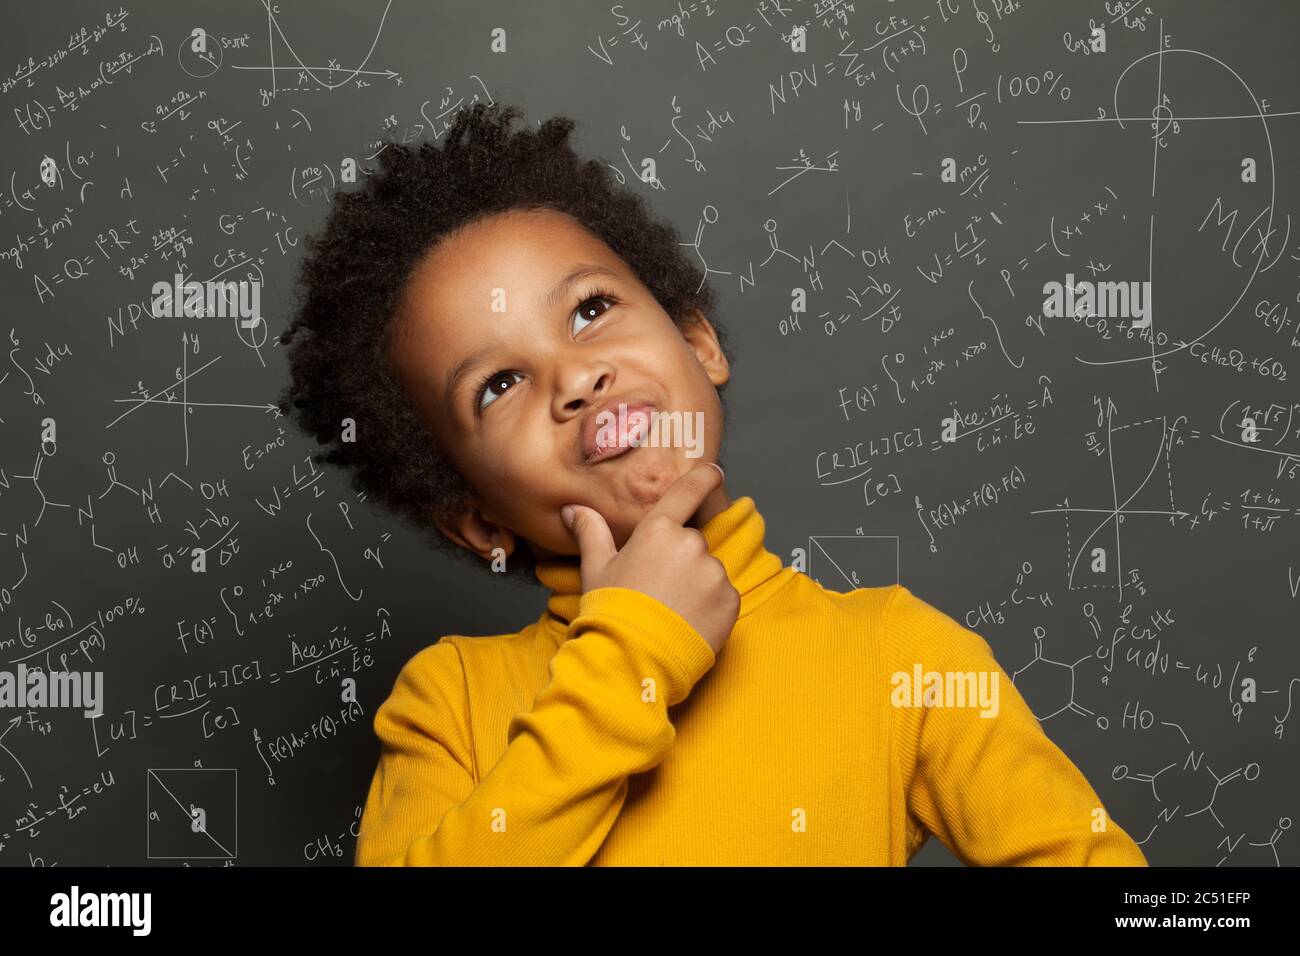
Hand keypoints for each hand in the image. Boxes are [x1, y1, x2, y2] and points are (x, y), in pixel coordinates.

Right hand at [560, 463, 738, 653]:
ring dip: (696, 585)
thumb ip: (591, 532)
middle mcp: (691, 544)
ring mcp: (713, 573)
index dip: (704, 477)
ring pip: (708, 571)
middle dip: (680, 560)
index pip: (688, 491)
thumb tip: (573, 508)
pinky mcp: (730, 600)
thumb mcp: (596, 569)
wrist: (633, 660)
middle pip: (692, 543)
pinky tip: (687, 622)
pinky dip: (710, 607)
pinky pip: (723, 596)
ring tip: (670, 611)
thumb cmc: (611, 611)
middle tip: (657, 590)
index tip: (714, 471)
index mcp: (658, 530)